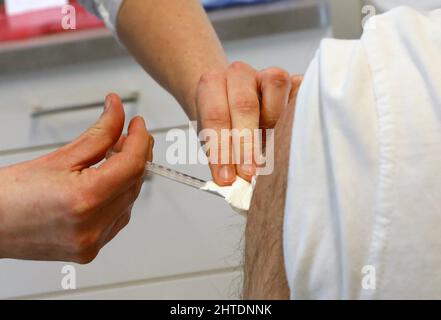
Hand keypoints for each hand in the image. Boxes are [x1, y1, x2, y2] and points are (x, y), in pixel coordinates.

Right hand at [0, 94, 153, 263]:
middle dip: (136, 155)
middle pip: (134, 183)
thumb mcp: (58, 157)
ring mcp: (92, 243)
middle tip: (128, 135)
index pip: (132, 165)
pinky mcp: (89, 250)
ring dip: (129, 176)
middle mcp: (92, 227)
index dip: (140, 140)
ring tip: (115, 155)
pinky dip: (119, 196)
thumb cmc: (8, 196)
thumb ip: (98, 134)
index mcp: (84, 201)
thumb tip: (117, 111)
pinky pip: (118, 218)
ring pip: (129, 201)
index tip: (138, 124)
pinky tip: (110, 181)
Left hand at [196, 61, 302, 184]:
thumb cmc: (223, 120)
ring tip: (269, 151)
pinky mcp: (293, 82)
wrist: (235, 99)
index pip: (215, 116)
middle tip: (249, 172)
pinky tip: (290, 136)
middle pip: (244, 104)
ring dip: (273, 124)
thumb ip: (221, 157)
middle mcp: (240, 74)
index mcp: (213, 83)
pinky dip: (297, 115)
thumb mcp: (212, 137)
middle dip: (246, 144)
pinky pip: (300, 93)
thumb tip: (233, 182)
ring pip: (276, 87)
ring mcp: (267, 75)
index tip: (226, 176)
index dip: (221, 149)